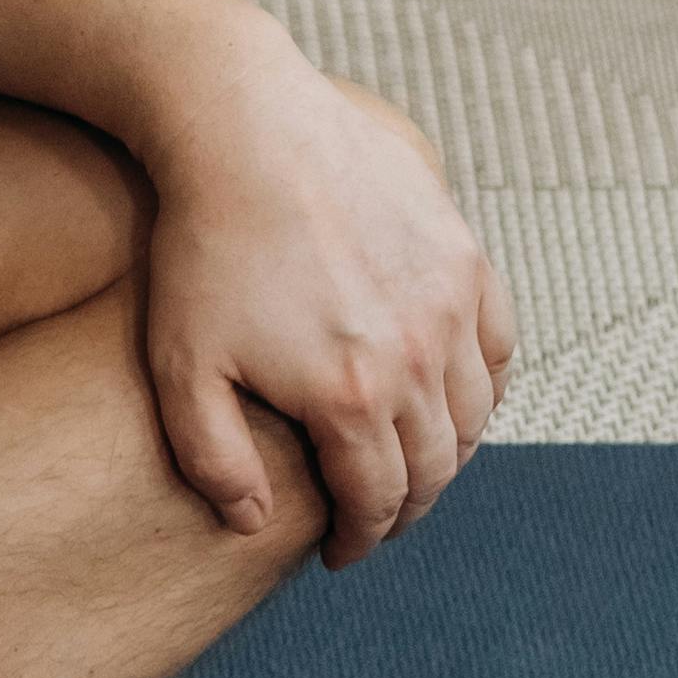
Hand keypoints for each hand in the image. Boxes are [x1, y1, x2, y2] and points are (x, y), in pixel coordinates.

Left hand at [129, 13, 514, 563]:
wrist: (244, 126)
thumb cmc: (202, 245)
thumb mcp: (180, 364)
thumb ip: (215, 459)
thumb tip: (255, 524)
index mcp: (351, 395)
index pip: (378, 501)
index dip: (361, 538)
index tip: (340, 550)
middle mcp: (417, 356)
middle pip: (435, 467)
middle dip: (406, 508)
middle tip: (376, 518)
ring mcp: (450, 302)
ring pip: (475, 414)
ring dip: (449, 454)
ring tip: (411, 464)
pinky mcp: (465, 255)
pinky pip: (498, 345)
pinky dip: (483, 386)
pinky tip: (451, 395)